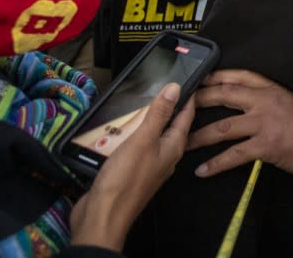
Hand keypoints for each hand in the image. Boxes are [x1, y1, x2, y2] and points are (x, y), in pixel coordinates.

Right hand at [70, 83, 194, 250]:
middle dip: (168, 105)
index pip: (186, 115)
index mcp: (173, 146)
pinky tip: (122, 126)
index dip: (188, 96)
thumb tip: (175, 88)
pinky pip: (136, 144)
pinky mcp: (132, 169)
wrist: (103, 215)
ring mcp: (149, 163)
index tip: (189, 77)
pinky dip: (132, 132)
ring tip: (142, 99)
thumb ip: (158, 114)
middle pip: (170, 124)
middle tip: (164, 83)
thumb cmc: (125, 180)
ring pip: (152, 134)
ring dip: (148, 118)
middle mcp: (164, 154)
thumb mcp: (143, 140)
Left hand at [187, 69, 292, 177]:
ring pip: (223, 128)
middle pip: (224, 95)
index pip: (238, 75)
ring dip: (199, 136)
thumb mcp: (286, 99)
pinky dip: (215, 164)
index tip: (198, 78)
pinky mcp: (265, 146)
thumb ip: (264, 96)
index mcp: (269, 88)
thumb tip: (239, 98)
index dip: (215, 75)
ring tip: (182, 144)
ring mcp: (263, 124)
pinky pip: (234, 155)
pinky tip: (201, 170)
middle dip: (199, 100)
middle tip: (180, 107)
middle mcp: (263, 102)